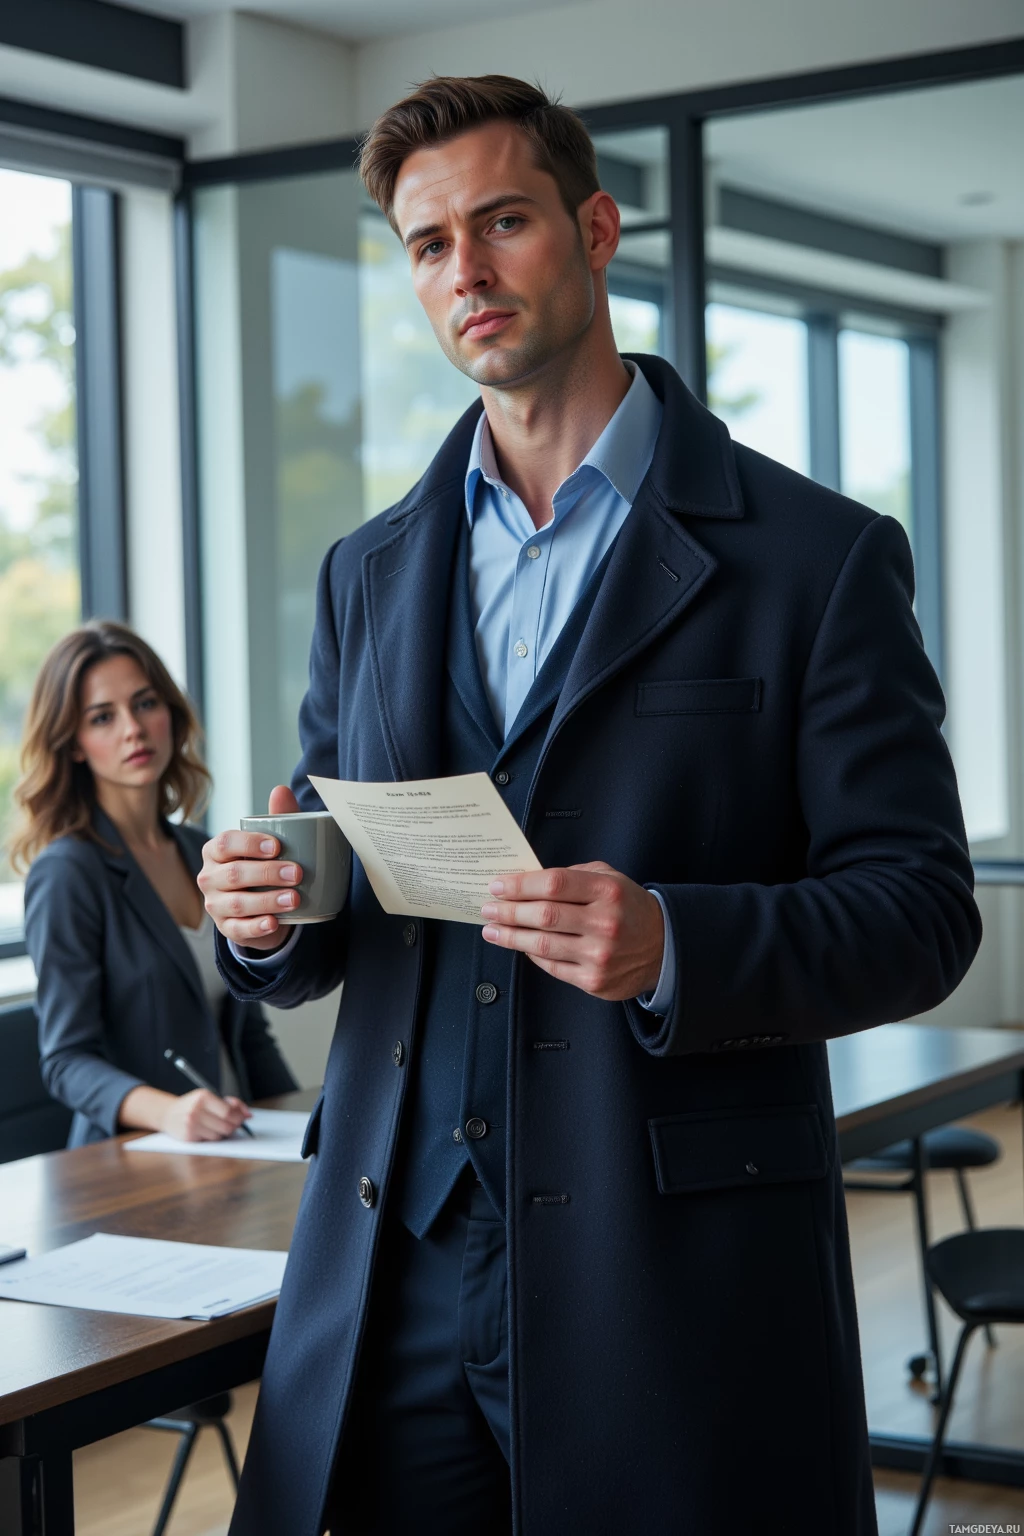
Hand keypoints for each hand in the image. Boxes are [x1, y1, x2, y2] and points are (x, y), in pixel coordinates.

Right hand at [161, 1089, 251, 1141]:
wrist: (169, 1114)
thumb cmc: (193, 1105)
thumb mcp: (209, 1097)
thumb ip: (230, 1103)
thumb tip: (248, 1114)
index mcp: (204, 1097)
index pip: (229, 1112)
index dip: (239, 1117)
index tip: (243, 1118)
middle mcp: (196, 1110)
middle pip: (227, 1126)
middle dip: (234, 1126)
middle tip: (233, 1124)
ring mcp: (191, 1124)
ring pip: (220, 1135)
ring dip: (222, 1132)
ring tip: (215, 1125)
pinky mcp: (188, 1137)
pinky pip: (210, 1141)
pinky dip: (212, 1137)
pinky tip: (205, 1130)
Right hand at [199, 784, 301, 950]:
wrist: (264, 904)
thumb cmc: (265, 865)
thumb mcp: (272, 842)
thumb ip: (277, 817)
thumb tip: (281, 790)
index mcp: (216, 851)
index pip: (225, 843)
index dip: (249, 844)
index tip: (277, 846)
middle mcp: (210, 877)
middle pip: (234, 874)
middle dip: (267, 873)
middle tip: (297, 873)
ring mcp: (215, 905)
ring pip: (237, 903)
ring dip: (267, 901)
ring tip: (295, 898)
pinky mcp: (226, 928)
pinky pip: (238, 929)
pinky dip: (257, 927)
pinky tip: (274, 922)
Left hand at [480, 861, 664, 999]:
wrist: (664, 947)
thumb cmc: (629, 908)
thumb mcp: (610, 878)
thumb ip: (573, 876)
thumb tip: (528, 880)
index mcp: (607, 891)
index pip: (553, 884)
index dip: (520, 885)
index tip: (498, 886)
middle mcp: (604, 923)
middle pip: (543, 916)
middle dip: (508, 911)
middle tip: (487, 908)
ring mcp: (599, 956)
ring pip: (542, 944)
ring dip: (510, 936)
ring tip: (492, 929)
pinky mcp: (594, 981)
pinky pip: (551, 966)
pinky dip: (531, 954)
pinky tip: (519, 945)